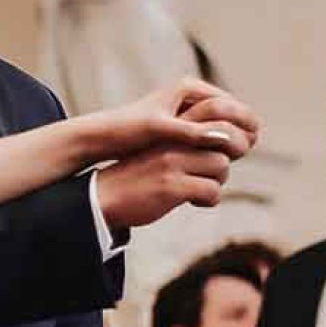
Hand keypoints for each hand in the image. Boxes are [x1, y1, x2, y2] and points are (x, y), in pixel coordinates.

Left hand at [95, 78, 257, 161]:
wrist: (100, 137)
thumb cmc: (127, 130)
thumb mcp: (159, 130)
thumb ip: (190, 132)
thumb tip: (223, 135)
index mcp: (189, 88)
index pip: (230, 102)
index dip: (243, 121)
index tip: (253, 139)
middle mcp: (190, 96)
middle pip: (228, 113)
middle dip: (239, 129)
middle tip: (248, 149)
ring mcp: (186, 111)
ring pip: (218, 126)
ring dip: (228, 139)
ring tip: (237, 156)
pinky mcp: (180, 127)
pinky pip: (206, 135)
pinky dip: (214, 146)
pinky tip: (218, 161)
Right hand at [96, 143, 233, 229]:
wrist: (103, 197)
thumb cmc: (134, 179)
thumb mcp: (157, 153)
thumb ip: (183, 149)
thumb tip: (220, 154)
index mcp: (168, 132)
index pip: (211, 124)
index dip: (223, 141)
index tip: (215, 159)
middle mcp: (171, 143)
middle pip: (223, 147)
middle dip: (220, 167)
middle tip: (206, 179)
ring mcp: (171, 163)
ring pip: (221, 166)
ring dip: (215, 182)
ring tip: (199, 191)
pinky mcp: (172, 186)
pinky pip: (212, 191)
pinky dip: (208, 200)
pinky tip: (193, 202)